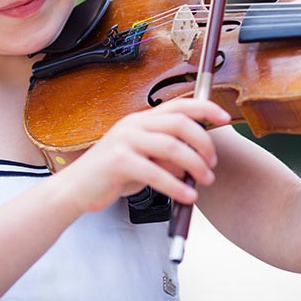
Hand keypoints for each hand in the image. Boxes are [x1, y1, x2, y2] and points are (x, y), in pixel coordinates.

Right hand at [60, 98, 230, 212]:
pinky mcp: (118, 162)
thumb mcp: (143, 160)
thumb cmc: (111, 174)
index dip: (205, 109)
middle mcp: (133, 125)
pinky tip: (186, 196)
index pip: (178, 105)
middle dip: (203, 142)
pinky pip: (156, 172)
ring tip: (205, 180)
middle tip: (212, 163)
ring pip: (171, 146)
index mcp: (140, 120)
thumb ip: (166, 156)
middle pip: (179, 123)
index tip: (225, 118)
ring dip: (195, 164)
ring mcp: (125, 141)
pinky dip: (176, 186)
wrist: (76, 188)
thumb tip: (196, 162)